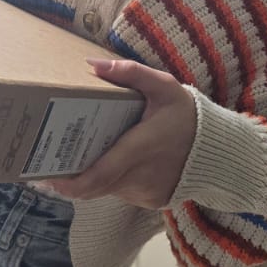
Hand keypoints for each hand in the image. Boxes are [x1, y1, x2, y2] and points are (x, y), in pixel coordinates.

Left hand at [44, 58, 196, 208]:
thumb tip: (92, 64)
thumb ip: (129, 72)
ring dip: (96, 175)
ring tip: (84, 155)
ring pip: (108, 189)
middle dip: (73, 178)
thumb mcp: (164, 86)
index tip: (47, 177)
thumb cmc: (188, 115)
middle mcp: (140, 177)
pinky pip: (123, 192)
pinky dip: (115, 179)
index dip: (69, 184)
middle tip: (52, 162)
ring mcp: (146, 193)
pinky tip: (116, 161)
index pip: (97, 177)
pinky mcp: (151, 201)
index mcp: (139, 149)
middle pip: (95, 186)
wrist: (220, 149)